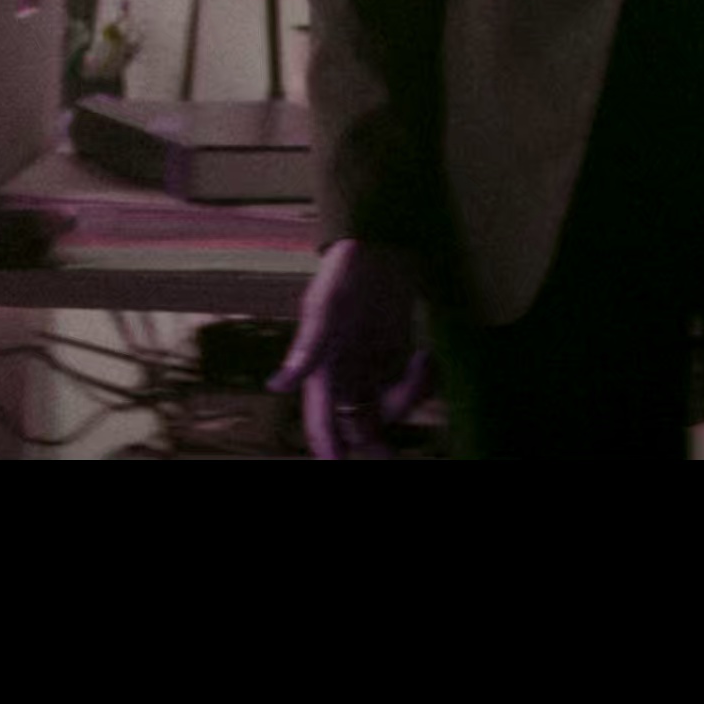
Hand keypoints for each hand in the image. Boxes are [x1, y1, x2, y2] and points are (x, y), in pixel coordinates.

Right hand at [269, 239, 432, 457]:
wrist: (380, 238)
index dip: (327, 446)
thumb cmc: (347, 267)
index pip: (321, 417)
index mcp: (324, 365)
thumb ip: (307, 347)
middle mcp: (346, 370)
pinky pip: (408, 386)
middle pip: (357, 422)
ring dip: (408, 400)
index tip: (337, 464)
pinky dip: (421, 383)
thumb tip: (276, 386)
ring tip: (422, 366)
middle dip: (375, 440)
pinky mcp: (396, 352)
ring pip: (387, 407)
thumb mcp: (325, 305)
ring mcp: (372, 363)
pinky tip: (427, 360)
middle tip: (392, 456)